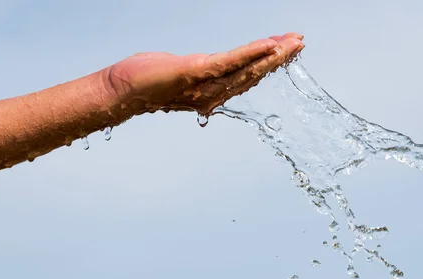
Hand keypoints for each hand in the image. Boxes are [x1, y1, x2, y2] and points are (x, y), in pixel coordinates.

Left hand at [104, 33, 303, 116]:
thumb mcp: (180, 74)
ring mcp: (206, 84)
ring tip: (294, 42)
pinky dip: (252, 53)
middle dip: (279, 57)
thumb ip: (200, 73)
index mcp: (212, 91)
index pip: (246, 75)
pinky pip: (231, 62)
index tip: (285, 49)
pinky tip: (270, 44)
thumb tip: (210, 69)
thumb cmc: (146, 83)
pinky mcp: (197, 72)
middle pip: (254, 73)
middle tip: (300, 42)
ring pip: (248, 68)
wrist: (122, 93)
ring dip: (274, 54)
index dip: (268, 63)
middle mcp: (214, 92)